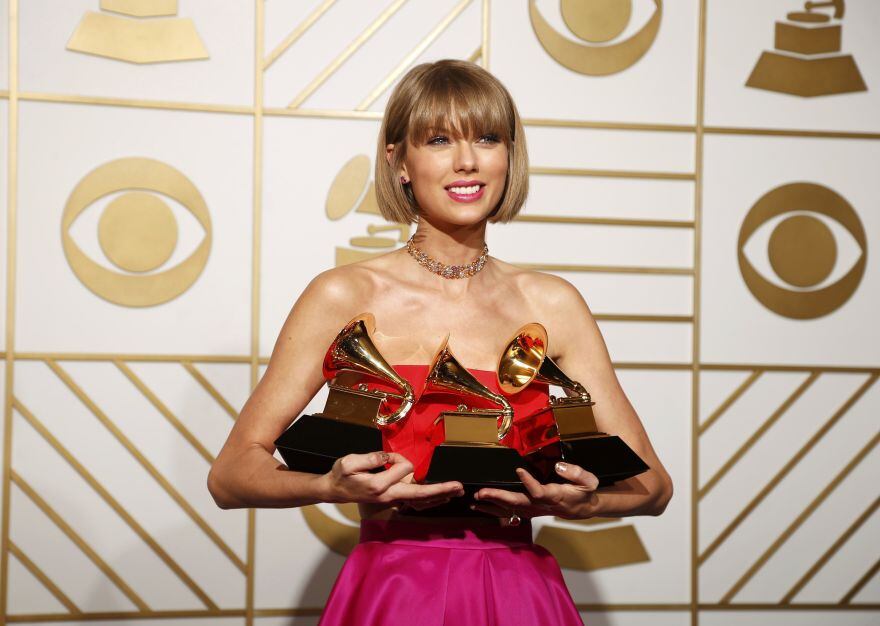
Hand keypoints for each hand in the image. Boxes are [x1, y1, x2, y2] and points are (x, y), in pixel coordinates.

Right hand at [320, 451, 463, 507]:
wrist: (335, 490)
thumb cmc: (341, 475)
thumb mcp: (349, 461)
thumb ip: (370, 458)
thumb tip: (388, 456)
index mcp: (379, 486)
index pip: (403, 469)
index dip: (399, 457)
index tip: (387, 456)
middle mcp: (389, 495)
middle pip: (420, 494)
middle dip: (440, 489)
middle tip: (459, 486)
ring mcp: (391, 499)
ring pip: (420, 501)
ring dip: (438, 495)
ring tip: (456, 491)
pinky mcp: (393, 499)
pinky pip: (414, 502)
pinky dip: (429, 500)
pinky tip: (440, 498)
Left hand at [471, 462, 598, 520]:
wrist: (582, 508)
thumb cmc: (583, 492)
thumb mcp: (588, 481)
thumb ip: (576, 473)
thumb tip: (558, 467)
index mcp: (554, 496)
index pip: (539, 492)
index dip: (529, 483)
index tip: (519, 470)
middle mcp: (540, 505)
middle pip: (517, 502)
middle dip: (498, 497)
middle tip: (482, 492)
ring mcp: (533, 510)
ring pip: (510, 509)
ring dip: (491, 505)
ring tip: (475, 500)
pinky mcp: (528, 511)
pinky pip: (509, 512)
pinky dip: (493, 510)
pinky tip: (479, 506)